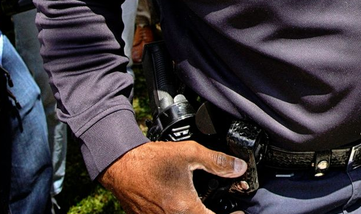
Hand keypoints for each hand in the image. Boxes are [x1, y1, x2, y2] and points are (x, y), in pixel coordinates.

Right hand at [99, 141, 245, 213]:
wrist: (119, 164)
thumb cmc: (151, 160)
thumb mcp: (190, 153)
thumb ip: (217, 162)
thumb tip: (239, 167)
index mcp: (185, 208)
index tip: (240, 212)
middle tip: (226, 209)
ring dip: (198, 213)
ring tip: (207, 206)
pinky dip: (182, 212)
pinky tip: (186, 205)